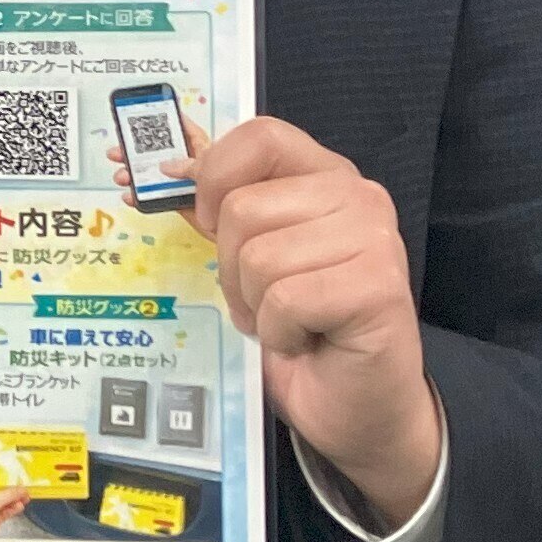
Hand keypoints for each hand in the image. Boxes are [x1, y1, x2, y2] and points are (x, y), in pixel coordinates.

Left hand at [0, 465, 33, 537]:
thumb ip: (8, 494)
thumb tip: (22, 489)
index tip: (9, 468)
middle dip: (9, 486)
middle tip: (22, 483)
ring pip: (2, 500)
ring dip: (14, 498)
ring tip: (25, 495)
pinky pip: (4, 511)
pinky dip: (13, 508)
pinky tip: (20, 506)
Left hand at [190, 117, 441, 535]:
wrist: (360, 405)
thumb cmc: (305, 331)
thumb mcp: (251, 259)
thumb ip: (219, 209)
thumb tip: (164, 169)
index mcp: (327, 177)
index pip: (260, 136)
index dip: (215, 176)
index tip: (208, 222)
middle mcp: (358, 197)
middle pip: (242, 207)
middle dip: (233, 268)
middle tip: (267, 301)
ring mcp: (374, 240)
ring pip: (258, 257)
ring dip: (256, 305)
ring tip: (291, 322)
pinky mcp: (377, 287)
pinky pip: (284, 299)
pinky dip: (280, 333)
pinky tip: (309, 341)